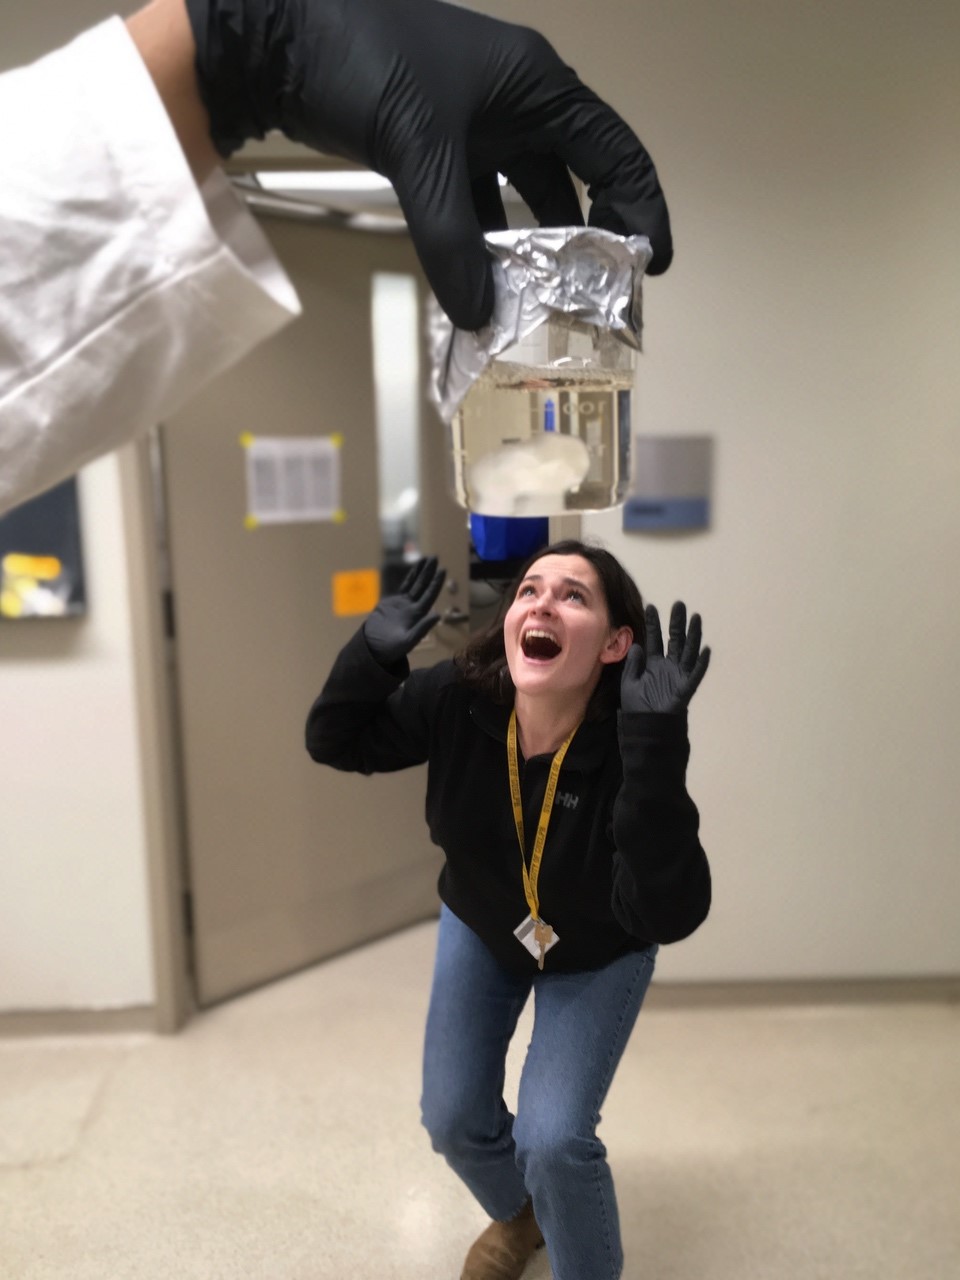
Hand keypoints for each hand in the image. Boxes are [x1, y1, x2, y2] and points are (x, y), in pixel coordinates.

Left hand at [186, 0, 671, 329]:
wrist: (279, 31)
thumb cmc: (362, 57)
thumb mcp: (419, 148)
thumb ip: (451, 236)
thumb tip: (480, 316)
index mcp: (537, 87)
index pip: (615, 153)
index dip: (641, 208)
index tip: (650, 266)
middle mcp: (516, 104)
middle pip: (574, 182)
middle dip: (585, 242)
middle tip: (593, 300)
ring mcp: (475, 125)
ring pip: (521, 201)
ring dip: (527, 252)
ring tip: (537, 308)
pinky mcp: (436, 145)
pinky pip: (475, 206)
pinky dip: (479, 246)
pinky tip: (479, 288)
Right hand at [363, 556, 445, 665]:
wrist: (374, 648)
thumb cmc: (391, 648)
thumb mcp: (407, 640)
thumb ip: (422, 628)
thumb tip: (438, 615)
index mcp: (418, 616)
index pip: (429, 596)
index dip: (436, 583)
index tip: (442, 570)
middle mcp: (413, 608)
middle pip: (423, 587)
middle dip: (429, 573)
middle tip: (436, 557)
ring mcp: (403, 604)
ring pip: (415, 584)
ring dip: (421, 572)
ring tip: (428, 559)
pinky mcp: (393, 602)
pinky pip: (404, 587)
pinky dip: (410, 577)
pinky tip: (415, 568)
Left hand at [620, 602, 709, 713]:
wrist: (644, 726)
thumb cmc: (637, 706)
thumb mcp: (629, 682)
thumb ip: (633, 665)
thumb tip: (637, 645)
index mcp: (653, 663)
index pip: (654, 639)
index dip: (654, 624)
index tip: (652, 607)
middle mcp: (668, 665)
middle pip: (675, 639)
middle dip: (677, 622)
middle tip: (679, 604)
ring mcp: (678, 675)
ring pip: (688, 651)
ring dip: (692, 635)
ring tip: (696, 618)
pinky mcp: (685, 687)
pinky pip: (695, 673)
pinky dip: (701, 663)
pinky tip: (706, 650)